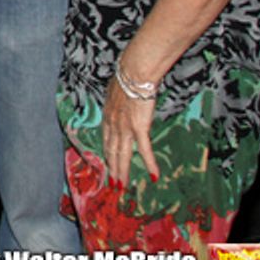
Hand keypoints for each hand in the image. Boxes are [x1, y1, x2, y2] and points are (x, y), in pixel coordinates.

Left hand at [101, 71, 158, 185]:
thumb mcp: (114, 90)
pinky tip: (154, 176)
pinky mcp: (139, 127)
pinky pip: (144, 150)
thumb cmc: (126, 76)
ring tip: (123, 186)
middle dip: (112, 169)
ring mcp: (125, 127)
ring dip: (123, 172)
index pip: (105, 140)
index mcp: (107, 115)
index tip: (106, 164)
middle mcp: (113, 124)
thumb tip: (118, 101)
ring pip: (123, 154)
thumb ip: (116, 101)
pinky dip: (149, 164)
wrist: (134, 73)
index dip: (106, 154)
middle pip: (111, 151)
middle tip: (113, 185)